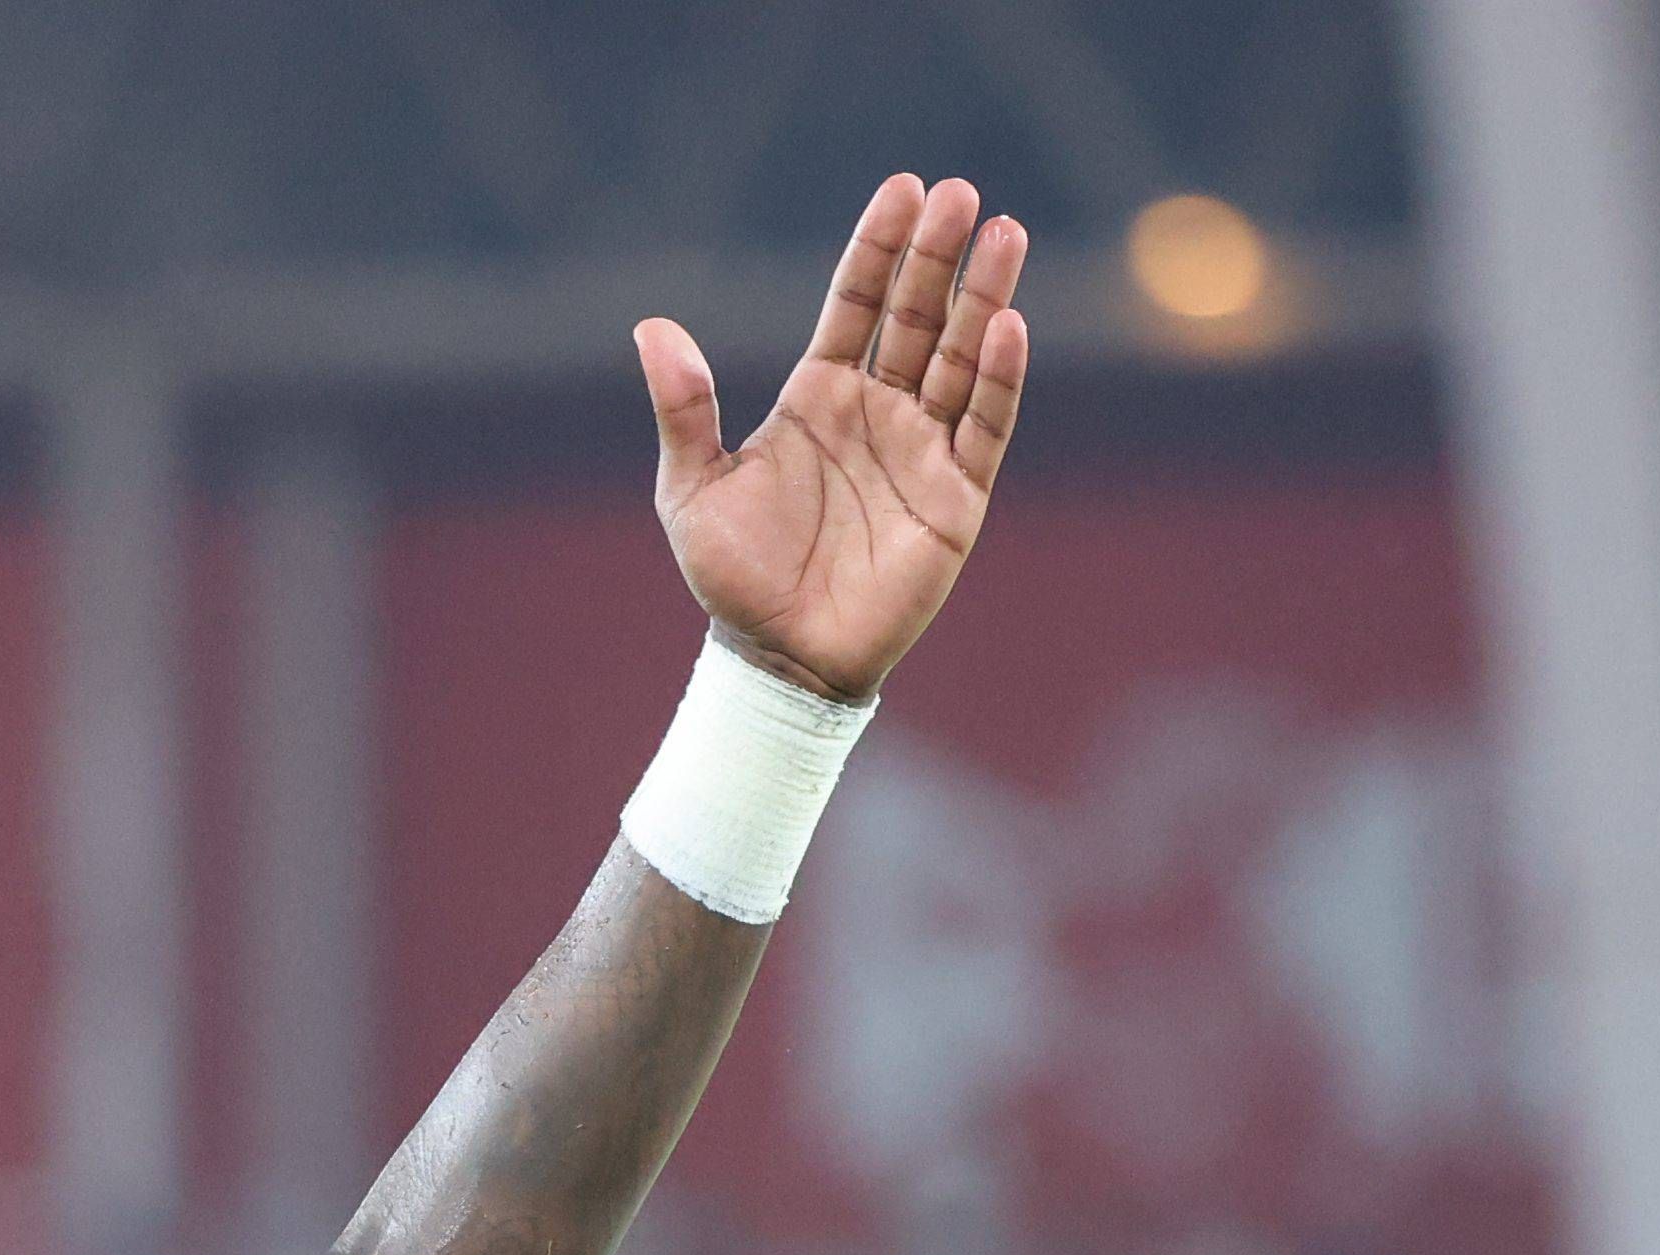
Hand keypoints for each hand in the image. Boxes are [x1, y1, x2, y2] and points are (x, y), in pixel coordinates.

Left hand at [634, 174, 1032, 702]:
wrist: (778, 660)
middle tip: (959, 192)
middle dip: (938, 255)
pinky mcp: (955, 496)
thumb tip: (652, 327)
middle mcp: (878, 410)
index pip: (856, 303)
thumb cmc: (735, 578)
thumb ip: (684, 410)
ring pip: (961, 356)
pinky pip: (983, 426)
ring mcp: (921, 449)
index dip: (878, 247)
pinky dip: (997, 378)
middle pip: (916, 314)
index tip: (902, 188)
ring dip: (983, 296)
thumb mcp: (693, 490)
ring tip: (1004, 233)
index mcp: (818, 396)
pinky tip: (1007, 326)